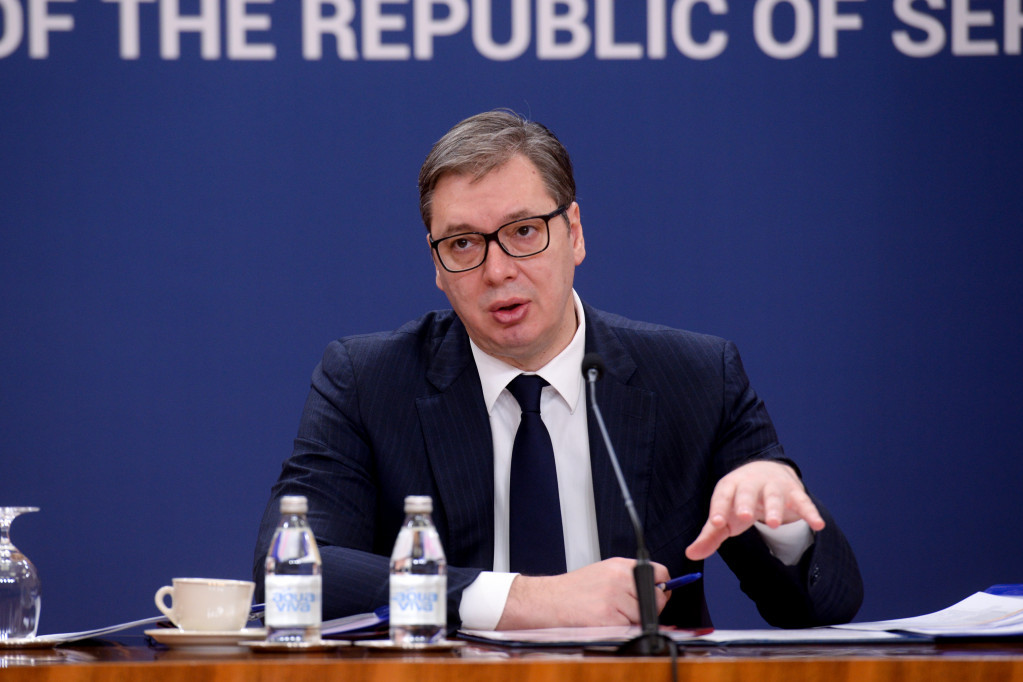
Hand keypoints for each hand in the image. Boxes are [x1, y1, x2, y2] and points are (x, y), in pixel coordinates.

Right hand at [496, 558, 669, 629]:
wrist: (549, 601)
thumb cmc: (575, 590)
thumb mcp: (604, 572)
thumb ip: (631, 577)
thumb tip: (661, 588)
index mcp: (620, 566)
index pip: (660, 573)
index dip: (662, 586)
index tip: (658, 592)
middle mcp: (619, 579)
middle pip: (657, 599)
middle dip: (648, 607)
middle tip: (626, 607)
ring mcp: (614, 599)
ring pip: (644, 617)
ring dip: (632, 621)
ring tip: (610, 613)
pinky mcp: (608, 619)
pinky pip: (630, 630)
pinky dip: (621, 630)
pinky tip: (604, 621)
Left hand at [685, 460, 824, 560]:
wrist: (766, 471)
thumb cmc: (740, 499)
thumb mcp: (724, 514)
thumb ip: (710, 535)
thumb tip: (690, 554)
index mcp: (730, 487)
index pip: (721, 496)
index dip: (718, 509)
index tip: (714, 523)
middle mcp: (750, 483)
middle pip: (746, 491)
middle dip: (744, 502)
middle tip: (743, 516)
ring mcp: (773, 485)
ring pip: (774, 495)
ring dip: (774, 508)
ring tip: (774, 524)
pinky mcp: (794, 491)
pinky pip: (803, 501)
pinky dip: (810, 512)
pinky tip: (818, 524)